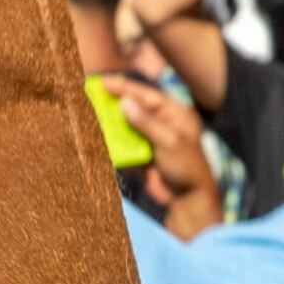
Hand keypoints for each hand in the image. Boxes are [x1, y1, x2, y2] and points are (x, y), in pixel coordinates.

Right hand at [100, 74, 225, 235]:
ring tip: (94, 119)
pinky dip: (117, 145)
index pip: (148, 96)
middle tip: (95, 97)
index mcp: (176, 114)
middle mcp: (165, 124)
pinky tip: (103, 141)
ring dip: (114, 126)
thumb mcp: (168, 141)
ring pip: (130, 128)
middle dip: (117, 106)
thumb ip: (145, 122)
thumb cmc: (186, 168)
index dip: (126, 89)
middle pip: (137, 110)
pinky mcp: (147, 156)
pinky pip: (129, 146)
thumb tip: (124, 102)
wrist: (189, 200)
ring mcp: (155, 140)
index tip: (106, 83)